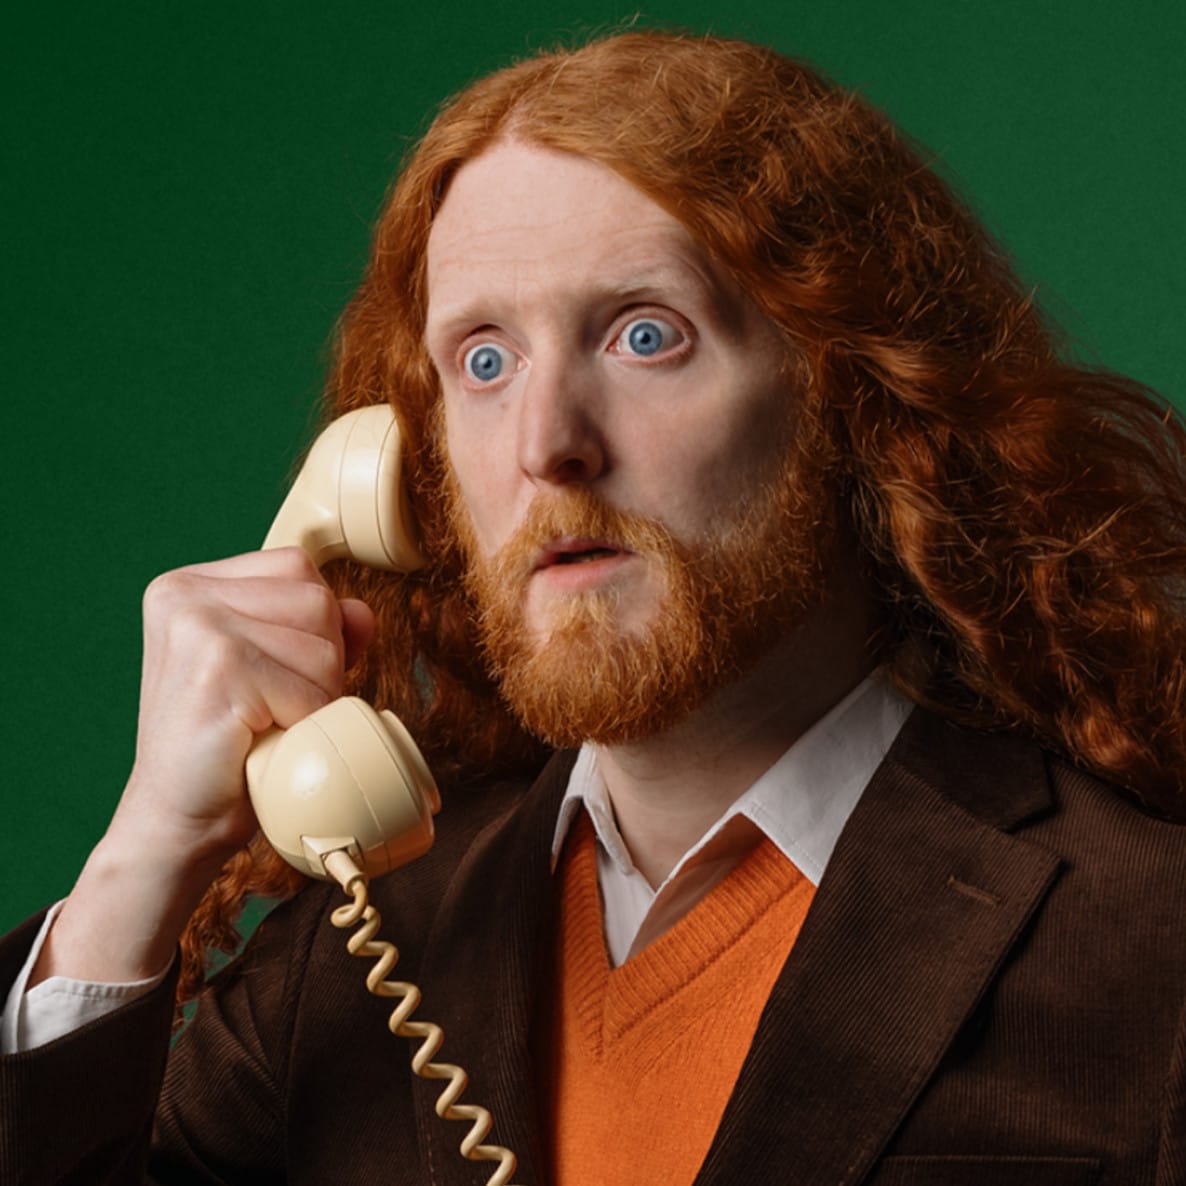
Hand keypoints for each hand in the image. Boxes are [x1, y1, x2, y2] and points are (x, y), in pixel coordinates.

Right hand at [117, 547, 374, 865]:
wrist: (175, 822)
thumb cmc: (226, 749)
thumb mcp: (273, 673)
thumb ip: (314, 632)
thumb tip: (362, 611)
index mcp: (189, 584)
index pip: (297, 568)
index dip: (311, 627)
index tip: (271, 675)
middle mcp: (184, 594)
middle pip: (317, 601)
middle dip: (319, 664)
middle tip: (268, 708)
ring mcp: (197, 625)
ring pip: (324, 645)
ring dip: (314, 698)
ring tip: (265, 724)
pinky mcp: (218, 668)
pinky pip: (311, 690)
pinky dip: (306, 725)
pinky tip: (263, 742)